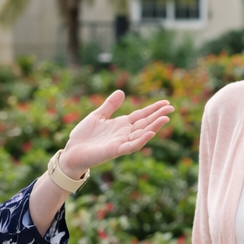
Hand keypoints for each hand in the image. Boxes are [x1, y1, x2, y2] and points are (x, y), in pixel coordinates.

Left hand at [59, 90, 174, 176]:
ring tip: (165, 118)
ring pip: (141, 134)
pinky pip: (131, 145)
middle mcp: (124, 133)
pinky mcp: (115, 150)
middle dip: (158, 116)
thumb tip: (122, 92)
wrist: (72, 152)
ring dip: (154, 127)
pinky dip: (141, 139)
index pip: (142, 115)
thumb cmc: (84, 136)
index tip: (166, 102)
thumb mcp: (97, 115)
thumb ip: (110, 106)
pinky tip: (150, 132)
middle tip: (172, 107)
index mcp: (121, 124)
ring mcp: (121, 142)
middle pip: (145, 123)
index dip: (153, 109)